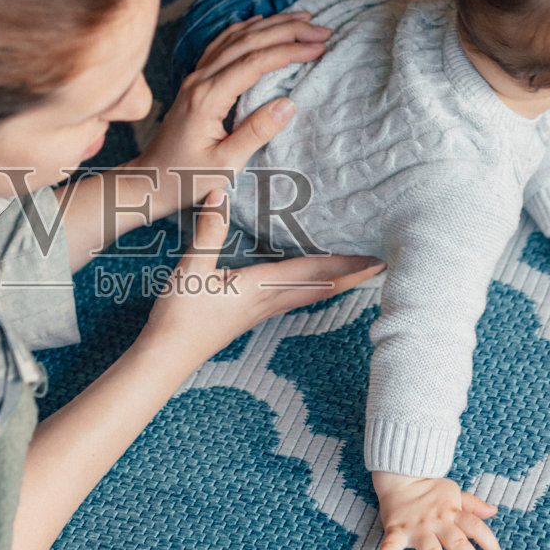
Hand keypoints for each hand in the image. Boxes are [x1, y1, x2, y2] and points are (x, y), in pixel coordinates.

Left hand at [137, 12, 330, 211]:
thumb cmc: (186, 178)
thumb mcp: (225, 165)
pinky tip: (261, 22)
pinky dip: (245, 29)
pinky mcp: (195, 81)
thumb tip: (289, 103)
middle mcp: (199, 80)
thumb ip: (256, 133)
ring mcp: (195, 77)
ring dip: (271, 25)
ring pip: (235, 38)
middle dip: (288, 31)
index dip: (289, 50)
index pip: (255, 62)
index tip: (319, 48)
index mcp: (207, 98)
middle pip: (248, 42)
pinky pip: (222, 44)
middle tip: (322, 29)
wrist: (150, 180)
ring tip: (303, 18)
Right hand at [142, 188, 381, 361]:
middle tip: (382, 264)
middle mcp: (269, 300)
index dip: (348, 265)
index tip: (378, 258)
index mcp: (262, 287)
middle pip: (322, 286)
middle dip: (353, 276)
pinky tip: (309, 283)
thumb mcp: (192, 268)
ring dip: (336, 282)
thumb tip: (220, 192)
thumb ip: (209, 231)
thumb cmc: (179, 316)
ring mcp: (261, 310)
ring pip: (310, 294)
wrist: (167, 356)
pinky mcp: (250, 314)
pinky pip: (293, 297)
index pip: (316, 273)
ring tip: (356, 272)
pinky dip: (312, 287)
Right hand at [371, 471, 500, 549]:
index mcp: (452, 513)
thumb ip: (472, 504)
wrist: (400, 475)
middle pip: (457, 542)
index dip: (487, 540)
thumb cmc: (428, 487)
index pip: (474, 526)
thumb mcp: (453, 492)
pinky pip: (389, 546)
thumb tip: (493, 511)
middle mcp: (437, 522)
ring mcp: (416, 528)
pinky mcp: (396, 531)